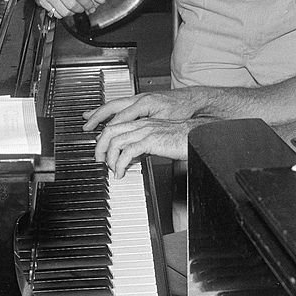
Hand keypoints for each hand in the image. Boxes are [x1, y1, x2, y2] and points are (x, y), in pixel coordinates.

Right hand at [37, 0, 105, 17]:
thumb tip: (101, 0)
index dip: (88, 3)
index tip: (91, 6)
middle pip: (72, 5)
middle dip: (81, 9)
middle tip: (83, 7)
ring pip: (64, 12)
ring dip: (72, 12)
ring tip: (73, 6)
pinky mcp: (40, 0)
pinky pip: (56, 14)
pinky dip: (63, 13)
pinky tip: (64, 6)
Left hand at [84, 92, 204, 176]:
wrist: (197, 135)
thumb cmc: (181, 138)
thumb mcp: (157, 141)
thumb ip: (143, 145)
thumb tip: (131, 158)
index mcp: (142, 122)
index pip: (115, 125)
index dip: (103, 138)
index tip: (101, 152)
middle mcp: (141, 124)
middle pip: (110, 130)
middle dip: (100, 147)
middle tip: (99, 161)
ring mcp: (146, 130)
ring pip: (116, 140)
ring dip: (110, 157)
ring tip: (111, 169)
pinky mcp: (152, 140)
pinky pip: (128, 152)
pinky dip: (120, 164)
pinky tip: (122, 172)